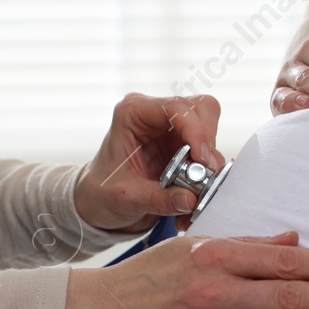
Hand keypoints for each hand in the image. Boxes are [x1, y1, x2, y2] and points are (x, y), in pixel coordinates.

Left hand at [74, 93, 225, 234]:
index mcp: (133, 113)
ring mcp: (172, 129)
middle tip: (206, 175)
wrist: (98, 201)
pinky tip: (192, 198)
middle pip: (202, 110)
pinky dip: (208, 176)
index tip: (203, 161)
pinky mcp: (183, 146)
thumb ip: (157, 198)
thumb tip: (192, 200)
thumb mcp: (124, 197)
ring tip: (196, 195)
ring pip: (211, 131)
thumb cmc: (101, 191)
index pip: (176, 107)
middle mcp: (155, 114)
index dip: (196, 131)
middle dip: (208, 143)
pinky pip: (208, 154)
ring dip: (210, 164)